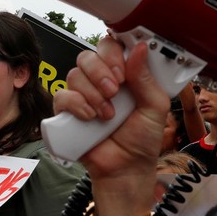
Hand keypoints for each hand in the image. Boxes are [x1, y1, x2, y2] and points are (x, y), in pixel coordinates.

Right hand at [52, 36, 170, 181]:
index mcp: (123, 74)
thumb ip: (147, 78)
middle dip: (100, 72)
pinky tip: (90, 118)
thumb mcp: (155, 107)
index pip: (110, 47)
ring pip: (75, 74)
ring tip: (107, 115)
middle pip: (88, 56)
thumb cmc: (142, 139)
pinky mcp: (68, 112)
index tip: (122, 72)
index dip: (112, 54)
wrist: (126, 169)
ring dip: (92, 93)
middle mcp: (100, 81)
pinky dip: (76, 104)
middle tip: (114, 91)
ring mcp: (82, 95)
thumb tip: (138, 48)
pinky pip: (62, 95)